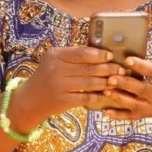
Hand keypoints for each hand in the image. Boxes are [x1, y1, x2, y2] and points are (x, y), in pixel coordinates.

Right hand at [13, 46, 137, 124]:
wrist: (29, 100)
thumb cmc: (47, 76)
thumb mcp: (55, 60)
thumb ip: (73, 54)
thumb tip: (100, 50)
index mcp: (55, 56)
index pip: (82, 53)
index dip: (99, 54)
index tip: (111, 55)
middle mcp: (56, 70)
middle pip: (89, 68)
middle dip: (109, 69)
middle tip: (121, 70)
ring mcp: (59, 86)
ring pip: (90, 83)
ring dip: (106, 82)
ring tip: (117, 81)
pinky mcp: (63, 101)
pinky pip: (86, 97)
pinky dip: (98, 95)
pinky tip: (107, 94)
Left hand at [101, 55, 151, 120]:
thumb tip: (137, 61)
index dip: (141, 66)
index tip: (128, 59)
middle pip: (143, 90)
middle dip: (126, 84)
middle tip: (111, 77)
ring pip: (135, 105)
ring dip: (119, 98)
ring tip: (105, 89)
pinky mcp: (148, 114)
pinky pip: (131, 116)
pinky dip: (118, 115)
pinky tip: (105, 111)